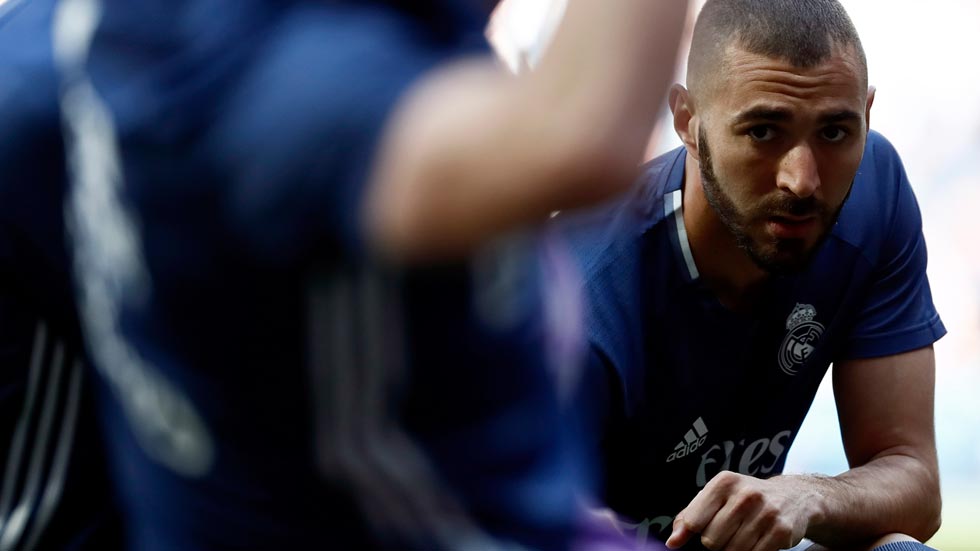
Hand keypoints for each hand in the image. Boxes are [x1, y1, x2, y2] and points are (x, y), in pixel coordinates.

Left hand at [665, 471, 821, 550]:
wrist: (793, 497)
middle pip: (711, 541)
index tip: (695, 534)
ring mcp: (765, 513)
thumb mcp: (717, 496)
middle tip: (729, 531)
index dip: (691, 533)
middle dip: (716, 542)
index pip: (694, 521)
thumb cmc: (746, 498)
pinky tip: (758, 541)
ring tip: (744, 534)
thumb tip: (673, 542)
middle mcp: (745, 495)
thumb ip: (690, 516)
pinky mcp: (781, 531)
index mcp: (724, 483)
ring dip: (734, 549)